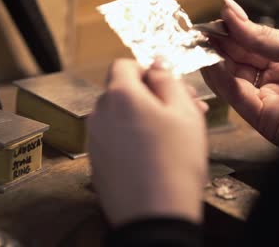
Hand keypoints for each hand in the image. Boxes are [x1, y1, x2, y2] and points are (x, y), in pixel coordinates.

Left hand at [87, 59, 207, 225]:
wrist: (153, 216)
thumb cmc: (174, 162)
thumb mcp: (184, 112)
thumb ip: (167, 79)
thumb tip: (156, 63)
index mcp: (119, 95)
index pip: (124, 65)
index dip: (146, 70)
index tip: (165, 85)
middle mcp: (99, 114)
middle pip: (122, 91)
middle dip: (150, 95)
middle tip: (182, 109)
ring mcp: (95, 139)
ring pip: (119, 115)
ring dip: (143, 116)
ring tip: (172, 133)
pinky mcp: (96, 161)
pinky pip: (114, 137)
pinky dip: (131, 137)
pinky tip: (154, 152)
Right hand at [202, 0, 278, 145]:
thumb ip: (264, 37)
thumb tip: (231, 13)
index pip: (250, 44)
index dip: (231, 33)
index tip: (214, 21)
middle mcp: (271, 79)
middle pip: (237, 61)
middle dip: (218, 46)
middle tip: (198, 34)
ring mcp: (264, 99)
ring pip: (231, 79)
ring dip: (214, 63)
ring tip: (200, 47)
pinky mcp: (260, 118)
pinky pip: (236, 98)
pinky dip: (221, 82)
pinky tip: (211, 66)